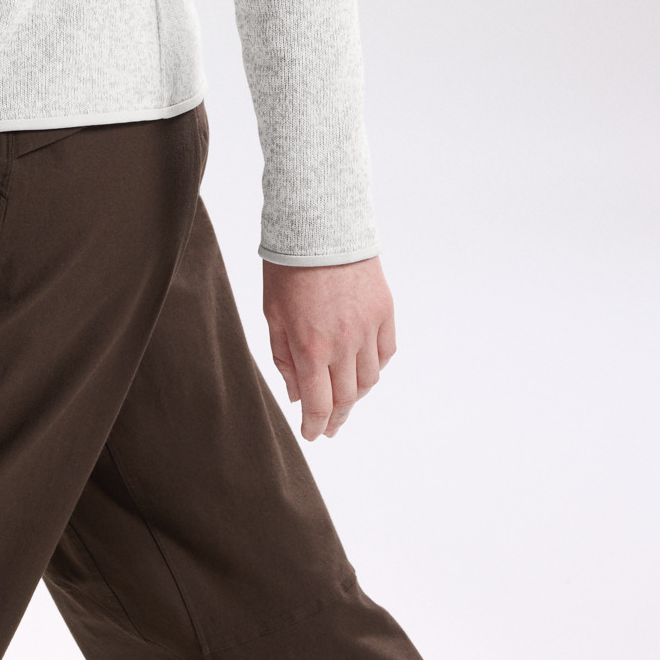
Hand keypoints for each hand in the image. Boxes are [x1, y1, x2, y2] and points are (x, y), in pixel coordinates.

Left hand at [262, 254, 395, 439]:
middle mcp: (343, 343)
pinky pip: (386, 353)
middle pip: (346, 398)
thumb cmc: (288, 266)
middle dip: (335, 418)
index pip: (318, 404)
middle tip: (329, 428)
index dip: (315, 426)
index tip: (312, 434)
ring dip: (356, 396)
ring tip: (345, 400)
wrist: (320, 224)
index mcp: (310, 346)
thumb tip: (297, 394)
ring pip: (369, 380)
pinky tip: (363, 369)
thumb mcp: (273, 312)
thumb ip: (284, 357)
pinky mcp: (385, 311)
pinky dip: (375, 367)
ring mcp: (368, 328)